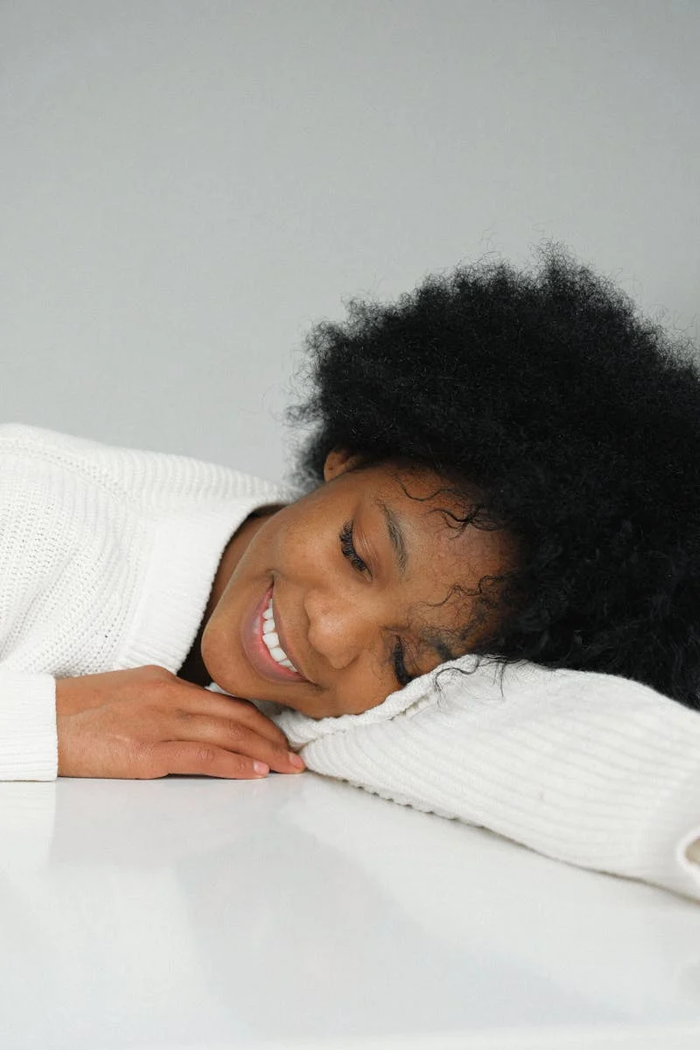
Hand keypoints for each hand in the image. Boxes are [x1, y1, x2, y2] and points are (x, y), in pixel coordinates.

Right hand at [55, 665, 304, 779]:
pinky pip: (203, 757)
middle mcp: (167, 696)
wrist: (39, 723)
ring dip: (264, 753)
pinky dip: (235, 765)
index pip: (224, 700)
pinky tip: (255, 773)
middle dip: (271, 736)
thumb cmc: (76, 715)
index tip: (277, 734)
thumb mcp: (128, 695)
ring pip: (227, 735)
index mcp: (163, 681)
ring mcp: (159, 723)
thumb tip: (194, 723)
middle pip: (235, 715)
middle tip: (295, 754)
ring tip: (286, 767)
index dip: (257, 719)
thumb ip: (164, 705)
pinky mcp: (147, 751)